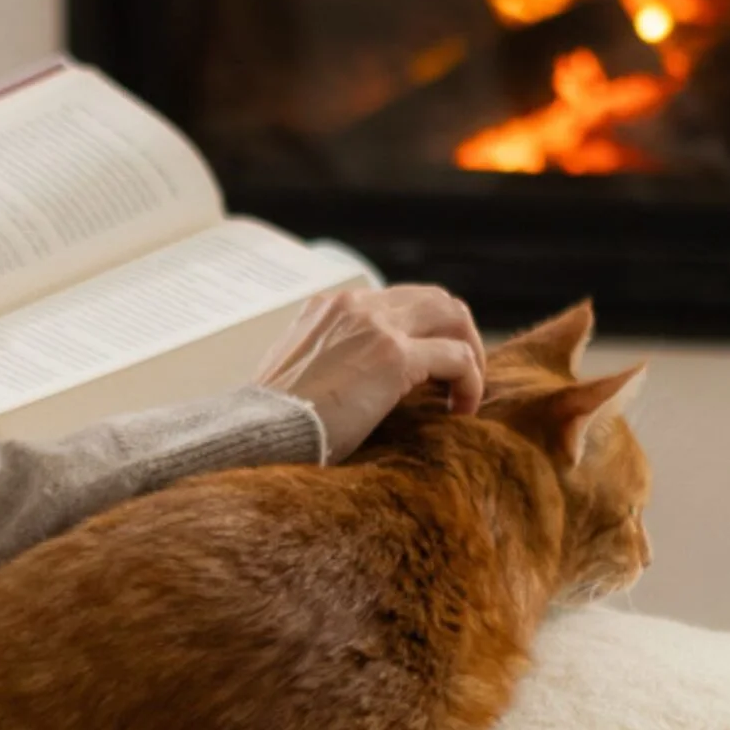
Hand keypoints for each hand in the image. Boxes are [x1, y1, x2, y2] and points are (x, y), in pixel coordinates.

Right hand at [254, 286, 484, 461]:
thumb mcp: (293, 374)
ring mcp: (376, 325)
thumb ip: (325, 362)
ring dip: (470, 353)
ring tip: (466, 393)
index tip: (429, 371)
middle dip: (456, 335)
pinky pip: (458, 359)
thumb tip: (353, 386)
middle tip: (459, 378)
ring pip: (453, 317)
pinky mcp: (395, 356)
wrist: (259, 430)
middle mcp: (355, 304)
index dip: (422, 333)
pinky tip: (462, 411)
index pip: (396, 302)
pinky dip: (471, 383)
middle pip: (433, 299)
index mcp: (327, 306)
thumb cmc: (270, 418)